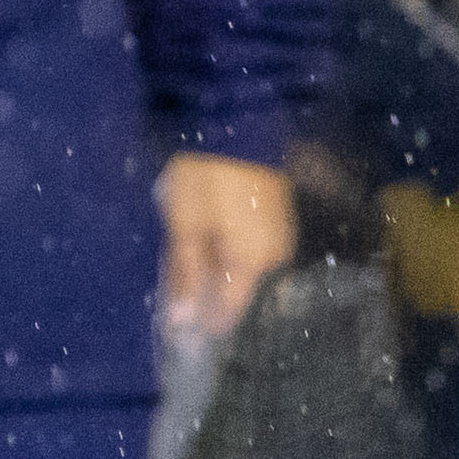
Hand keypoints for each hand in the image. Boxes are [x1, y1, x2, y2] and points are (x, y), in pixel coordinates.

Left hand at [158, 152, 295, 342]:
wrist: (236, 125)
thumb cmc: (205, 179)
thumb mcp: (186, 226)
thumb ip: (187, 275)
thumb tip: (183, 325)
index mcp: (253, 266)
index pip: (230, 315)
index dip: (203, 326)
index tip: (180, 334)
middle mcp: (275, 260)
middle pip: (241, 297)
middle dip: (210, 302)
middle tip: (179, 300)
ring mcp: (279, 240)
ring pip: (247, 276)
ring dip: (220, 280)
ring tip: (189, 275)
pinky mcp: (275, 222)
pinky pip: (251, 255)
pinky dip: (230, 259)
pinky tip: (207, 252)